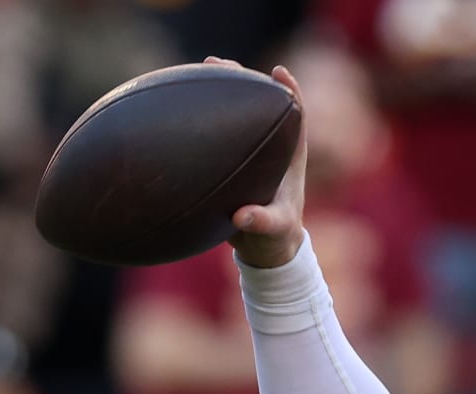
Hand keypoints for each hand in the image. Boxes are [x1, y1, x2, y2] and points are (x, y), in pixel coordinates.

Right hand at [214, 59, 308, 268]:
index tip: (279, 72)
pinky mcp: (233, 158)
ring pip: (240, 111)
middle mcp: (272, 148)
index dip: (291, 93)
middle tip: (222, 62)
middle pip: (263, 104)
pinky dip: (203, 114)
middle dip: (247, 79)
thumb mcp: (272, 230)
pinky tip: (179, 100)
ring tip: (204, 65)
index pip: (297, 117)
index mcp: (289, 158)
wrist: (263, 248)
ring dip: (224, 87)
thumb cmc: (274, 237)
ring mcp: (252, 150)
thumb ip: (261, 222)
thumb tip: (243, 214)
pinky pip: (218, 129)